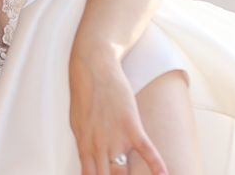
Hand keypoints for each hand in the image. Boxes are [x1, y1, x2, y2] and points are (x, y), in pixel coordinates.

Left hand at [69, 44, 166, 174]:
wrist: (93, 69)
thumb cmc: (85, 95)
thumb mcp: (78, 124)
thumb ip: (85, 146)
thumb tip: (88, 163)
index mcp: (84, 146)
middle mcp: (97, 146)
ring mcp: (114, 136)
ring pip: (122, 170)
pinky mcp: (131, 125)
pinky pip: (145, 149)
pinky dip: (156, 164)